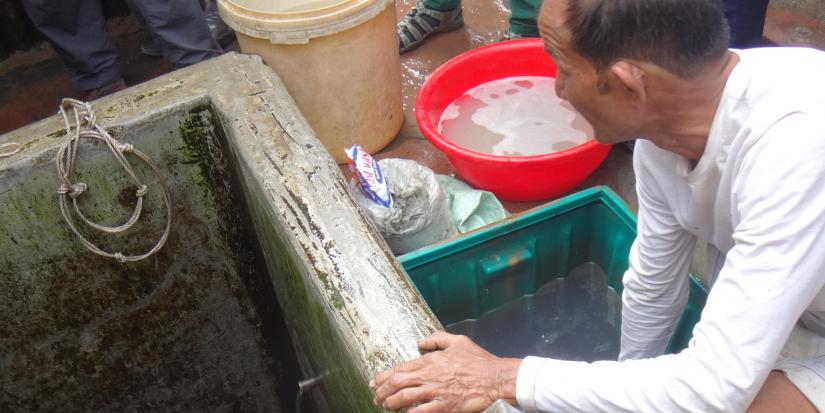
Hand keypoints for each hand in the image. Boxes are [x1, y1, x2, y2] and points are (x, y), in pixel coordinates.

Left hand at [370, 331, 521, 412]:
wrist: (494, 377)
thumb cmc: (478, 360)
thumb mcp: (457, 341)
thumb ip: (437, 339)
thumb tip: (422, 341)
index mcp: (430, 361)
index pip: (399, 369)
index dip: (383, 377)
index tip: (374, 382)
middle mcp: (429, 376)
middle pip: (396, 384)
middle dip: (381, 392)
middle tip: (376, 397)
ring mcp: (435, 392)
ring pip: (403, 398)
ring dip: (390, 403)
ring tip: (385, 406)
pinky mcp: (444, 407)